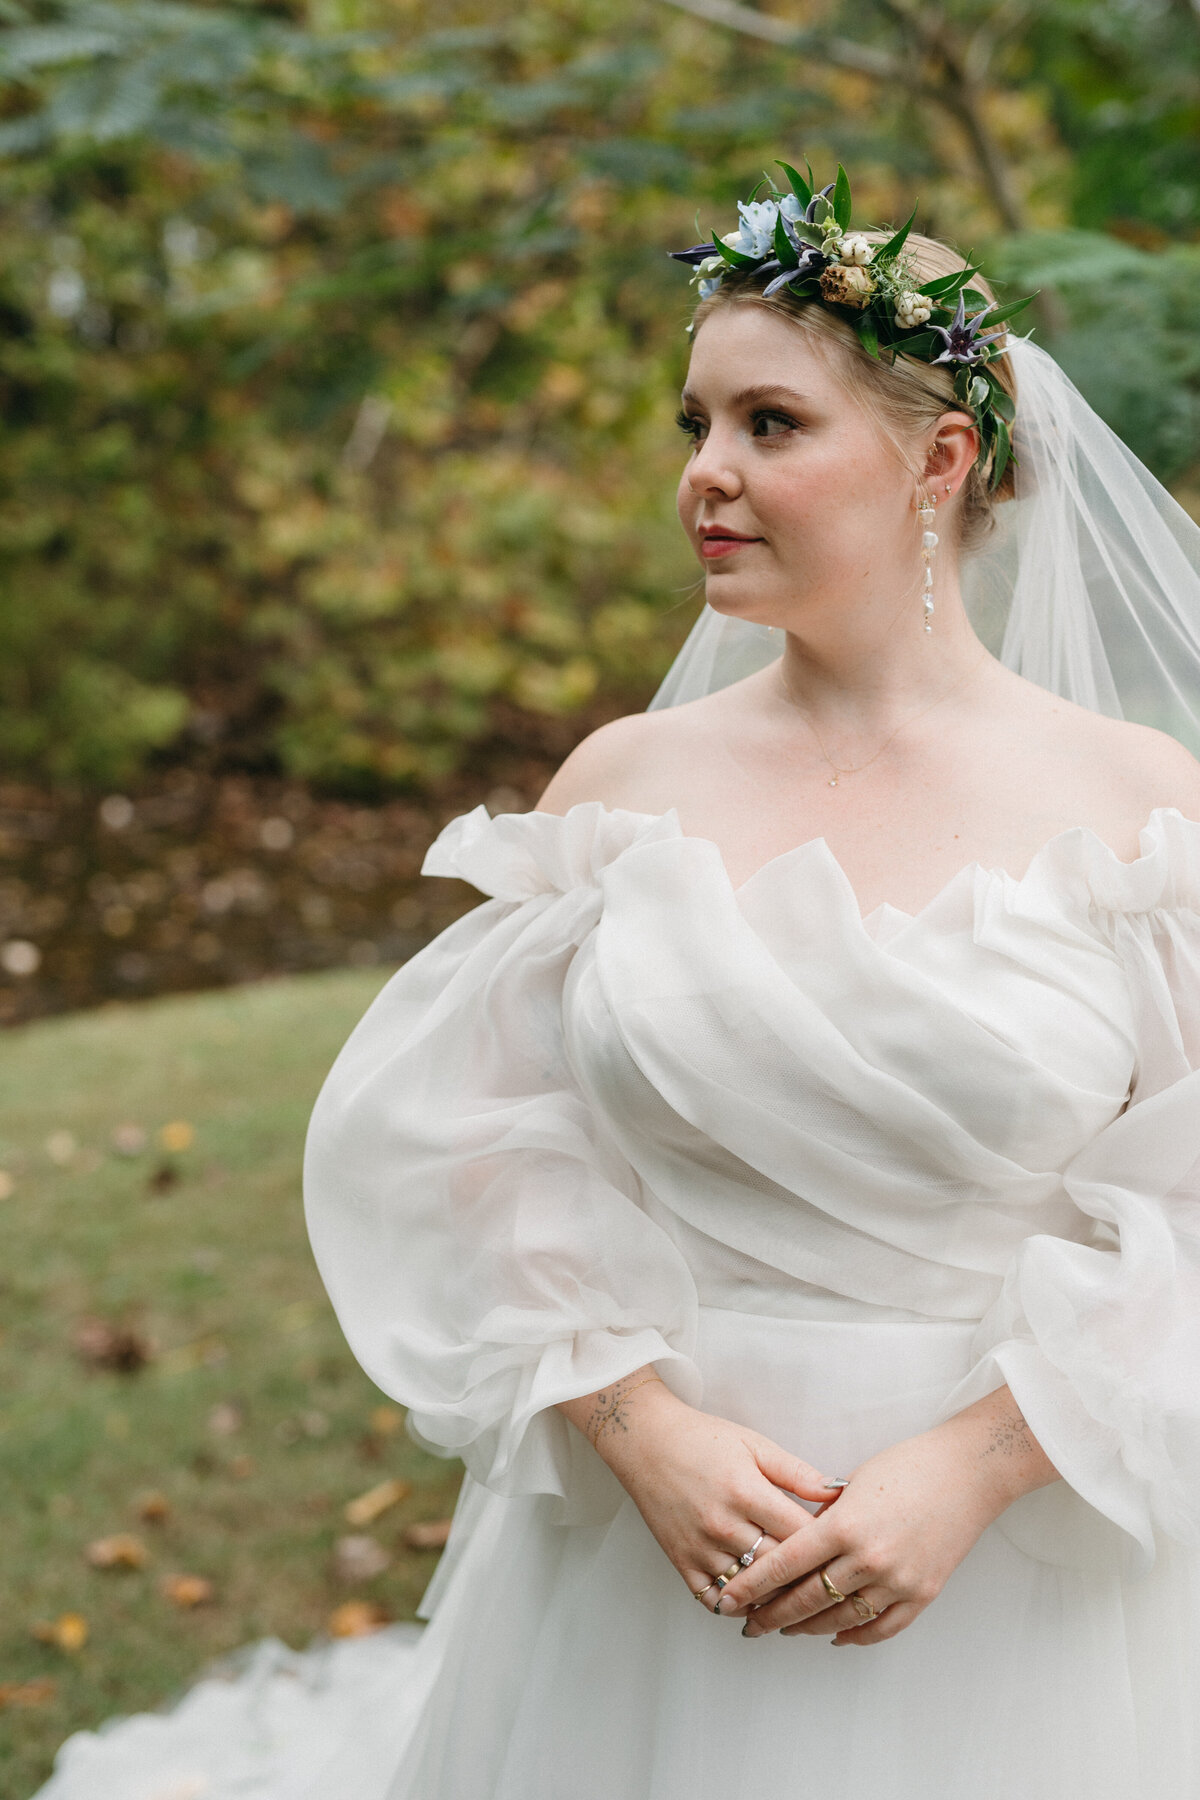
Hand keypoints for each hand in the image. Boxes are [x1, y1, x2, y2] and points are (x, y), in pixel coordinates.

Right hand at [559, 1374, 836, 1607]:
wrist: (646, 1443)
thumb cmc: (704, 1439)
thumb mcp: (755, 1445)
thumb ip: (797, 1473)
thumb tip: (838, 1492)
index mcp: (745, 1491)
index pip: (800, 1534)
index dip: (828, 1546)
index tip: (845, 1551)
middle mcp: (722, 1524)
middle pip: (779, 1569)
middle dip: (809, 1577)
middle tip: (832, 1583)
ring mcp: (700, 1548)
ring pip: (751, 1592)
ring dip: (778, 1599)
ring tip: (802, 1599)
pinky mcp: (681, 1562)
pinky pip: (716, 1601)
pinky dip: (740, 1607)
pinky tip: (759, 1603)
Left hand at [717, 1415, 1025, 1645]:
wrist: (968, 1473)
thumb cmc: (908, 1466)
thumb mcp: (852, 1483)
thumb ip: (822, 1517)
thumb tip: (793, 1544)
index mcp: (845, 1525)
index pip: (785, 1565)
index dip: (753, 1585)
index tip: (728, 1598)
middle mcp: (868, 1559)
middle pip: (807, 1599)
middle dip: (771, 1614)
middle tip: (747, 1623)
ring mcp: (897, 1581)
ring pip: (840, 1619)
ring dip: (807, 1627)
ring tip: (784, 1628)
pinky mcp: (922, 1594)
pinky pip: (881, 1628)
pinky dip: (855, 1635)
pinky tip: (835, 1635)